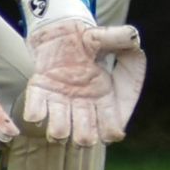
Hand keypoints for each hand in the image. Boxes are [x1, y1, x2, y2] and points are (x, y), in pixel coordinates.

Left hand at [19, 0, 147, 144]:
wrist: (62, 33)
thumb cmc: (89, 39)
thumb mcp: (108, 37)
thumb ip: (122, 38)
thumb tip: (133, 37)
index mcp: (104, 96)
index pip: (110, 125)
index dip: (111, 131)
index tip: (112, 132)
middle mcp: (83, 105)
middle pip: (85, 136)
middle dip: (83, 137)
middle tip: (82, 128)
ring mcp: (60, 101)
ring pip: (59, 131)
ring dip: (58, 131)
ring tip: (58, 124)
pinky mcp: (40, 92)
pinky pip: (35, 112)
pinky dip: (35, 114)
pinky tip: (37, 112)